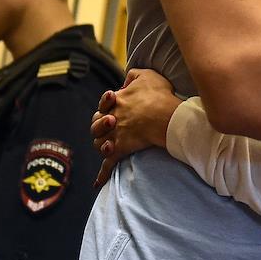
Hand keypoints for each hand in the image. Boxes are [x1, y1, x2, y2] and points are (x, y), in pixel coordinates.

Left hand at [92, 69, 178, 187]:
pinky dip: (102, 175)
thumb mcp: (147, 75)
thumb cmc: (158, 95)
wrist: (164, 116)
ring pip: (98, 143)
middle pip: (95, 124)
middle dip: (100, 124)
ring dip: (101, 144)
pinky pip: (108, 165)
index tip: (116, 101)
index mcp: (115, 101)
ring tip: (108, 144)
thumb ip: (134, 75)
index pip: (104, 104)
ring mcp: (114, 136)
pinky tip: (98, 184)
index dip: (107, 103)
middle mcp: (111, 119)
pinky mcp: (120, 150)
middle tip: (113, 122)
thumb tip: (126, 80)